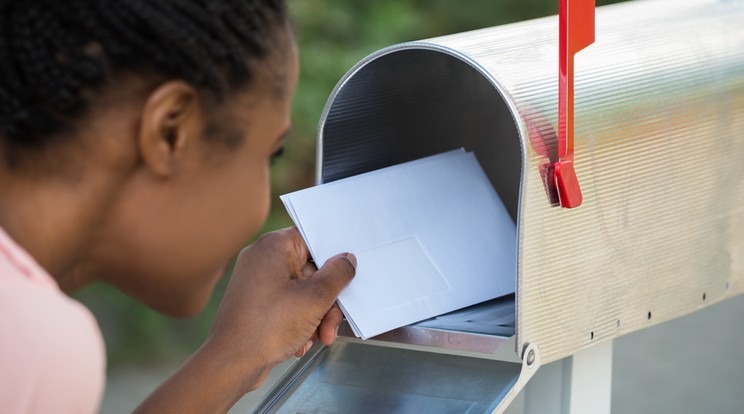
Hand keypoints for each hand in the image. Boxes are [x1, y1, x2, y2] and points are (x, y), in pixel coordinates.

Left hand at [206, 227, 355, 391]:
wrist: (231, 364)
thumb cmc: (268, 327)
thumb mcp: (315, 299)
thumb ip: (337, 275)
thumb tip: (347, 259)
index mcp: (274, 246)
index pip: (313, 240)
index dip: (332, 259)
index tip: (345, 276)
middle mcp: (262, 258)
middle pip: (311, 271)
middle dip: (325, 302)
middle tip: (331, 324)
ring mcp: (257, 281)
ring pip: (302, 291)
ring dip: (315, 316)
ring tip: (316, 338)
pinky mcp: (255, 301)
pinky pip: (287, 304)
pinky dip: (298, 322)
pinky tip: (300, 343)